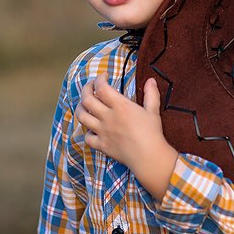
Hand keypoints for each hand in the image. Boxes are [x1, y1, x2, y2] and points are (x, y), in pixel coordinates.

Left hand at [75, 75, 177, 199]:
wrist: (149, 157)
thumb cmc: (152, 133)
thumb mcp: (153, 110)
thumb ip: (151, 93)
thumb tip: (151, 80)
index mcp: (120, 106)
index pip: (101, 87)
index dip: (99, 79)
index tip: (104, 76)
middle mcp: (108, 117)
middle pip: (86, 100)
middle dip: (86, 89)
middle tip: (91, 87)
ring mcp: (102, 132)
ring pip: (82, 116)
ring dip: (81, 108)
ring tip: (85, 104)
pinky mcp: (102, 145)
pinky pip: (87, 137)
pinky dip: (87, 131)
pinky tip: (92, 128)